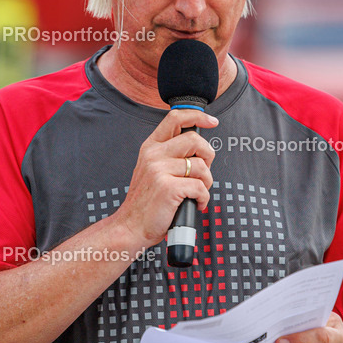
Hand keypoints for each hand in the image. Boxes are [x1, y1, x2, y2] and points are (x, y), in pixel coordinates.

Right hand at [114, 108, 217, 246]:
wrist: (130, 226)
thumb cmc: (146, 202)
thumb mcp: (152, 170)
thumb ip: (170, 155)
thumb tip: (199, 148)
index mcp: (151, 147)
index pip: (175, 118)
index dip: (197, 116)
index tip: (211, 121)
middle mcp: (154, 155)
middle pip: (195, 140)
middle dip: (208, 156)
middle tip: (203, 172)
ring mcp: (159, 170)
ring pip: (200, 166)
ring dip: (206, 182)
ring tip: (197, 192)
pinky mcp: (168, 188)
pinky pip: (200, 187)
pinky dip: (203, 198)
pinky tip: (195, 203)